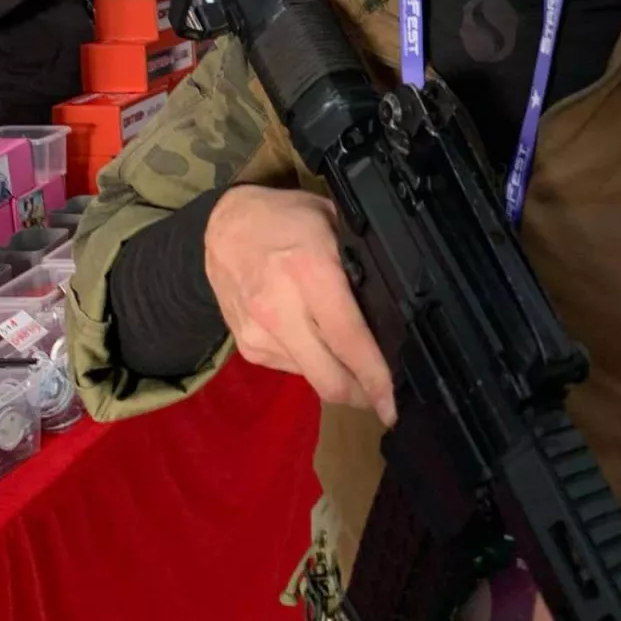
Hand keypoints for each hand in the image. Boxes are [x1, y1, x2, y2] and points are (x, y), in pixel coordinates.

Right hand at [204, 184, 394, 421]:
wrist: (225, 226)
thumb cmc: (287, 219)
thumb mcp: (333, 224)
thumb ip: (361, 263)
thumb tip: (396, 308)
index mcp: (308, 271)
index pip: (348, 338)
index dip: (376, 376)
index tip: (394, 401)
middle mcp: (279, 309)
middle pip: (329, 378)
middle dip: (363, 396)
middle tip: (385, 395)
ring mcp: (259, 333)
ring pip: (313, 379)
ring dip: (339, 378)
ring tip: (354, 359)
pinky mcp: (247, 347)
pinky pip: (293, 369)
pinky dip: (314, 364)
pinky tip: (320, 340)